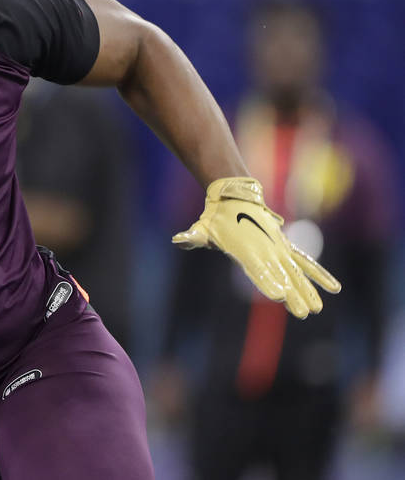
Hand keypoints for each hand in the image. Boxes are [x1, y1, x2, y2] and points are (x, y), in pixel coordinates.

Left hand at [172, 177, 340, 317]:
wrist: (234, 197)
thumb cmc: (215, 218)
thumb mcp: (202, 228)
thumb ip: (193, 236)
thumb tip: (178, 240)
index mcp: (245, 249)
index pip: (257, 269)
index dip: (268, 282)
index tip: (279, 296)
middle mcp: (265, 249)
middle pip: (281, 276)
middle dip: (293, 294)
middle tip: (303, 313)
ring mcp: (277, 247)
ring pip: (296, 272)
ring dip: (308, 290)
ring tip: (318, 309)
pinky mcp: (284, 246)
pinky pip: (304, 261)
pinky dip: (318, 273)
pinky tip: (333, 288)